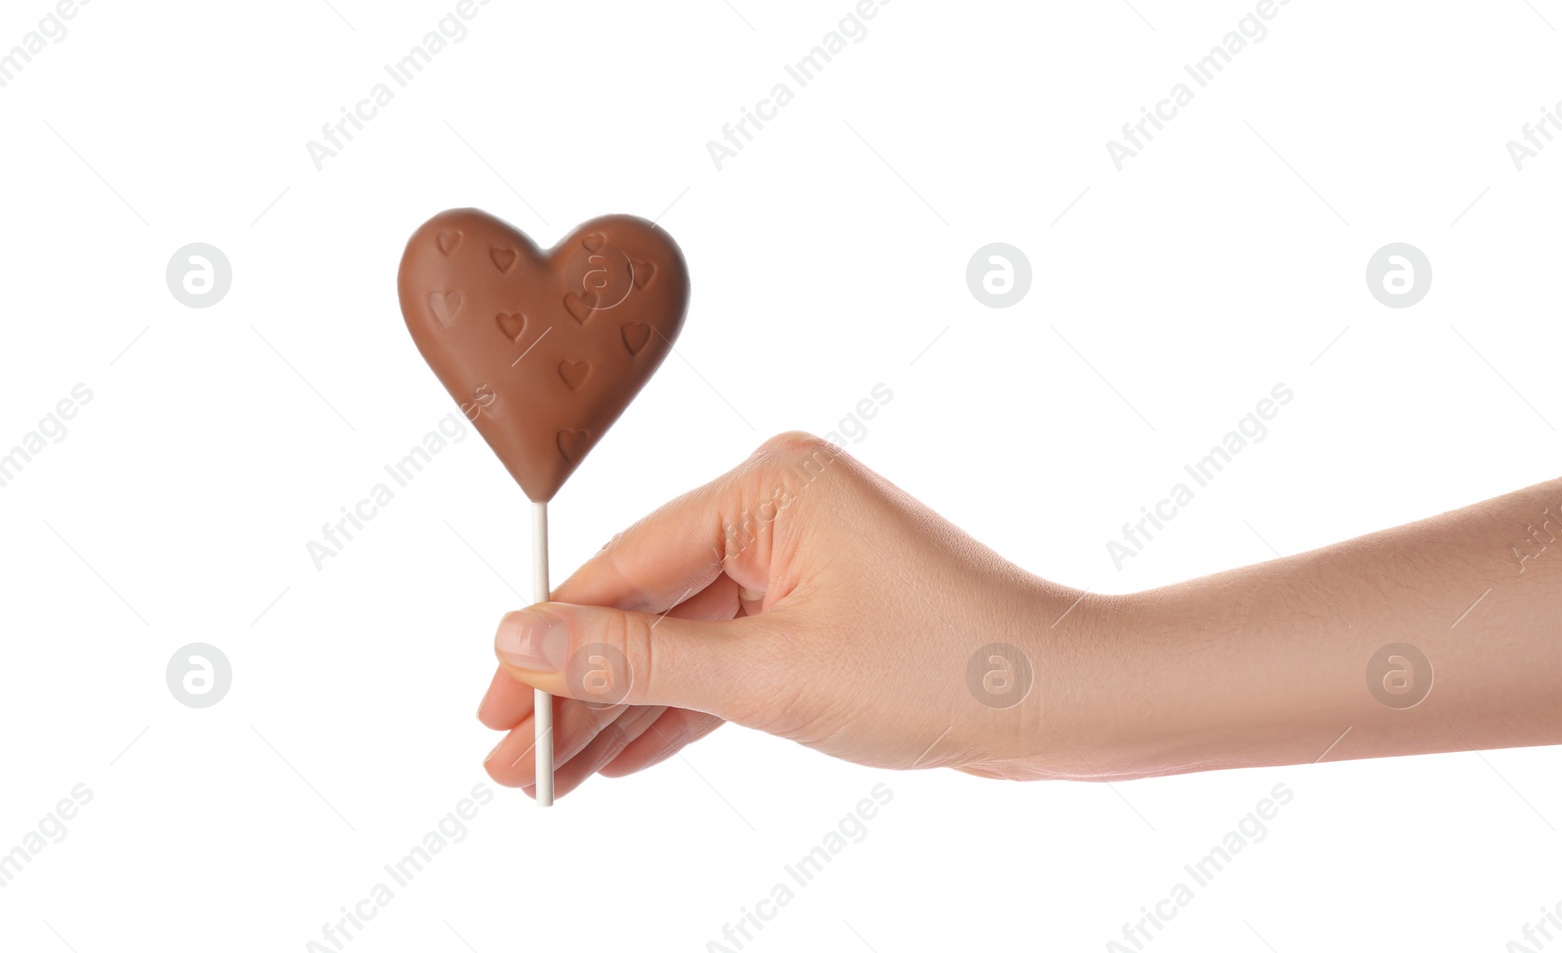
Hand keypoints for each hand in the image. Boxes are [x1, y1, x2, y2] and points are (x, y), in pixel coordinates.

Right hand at [477, 433, 1088, 800]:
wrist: (1065, 700)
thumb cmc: (941, 670)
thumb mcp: (770, 678)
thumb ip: (636, 661)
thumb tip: (519, 642)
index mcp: (770, 483)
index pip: (628, 563)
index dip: (552, 640)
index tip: (491, 700)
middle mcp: (780, 505)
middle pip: (649, 604)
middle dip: (582, 689)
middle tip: (509, 756)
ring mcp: (802, 558)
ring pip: (686, 639)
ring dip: (624, 708)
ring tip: (551, 775)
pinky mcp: (821, 607)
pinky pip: (732, 656)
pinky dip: (687, 709)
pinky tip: (621, 758)